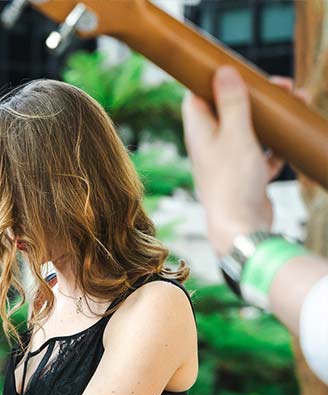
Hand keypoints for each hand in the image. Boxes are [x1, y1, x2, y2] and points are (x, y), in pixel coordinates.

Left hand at [182, 67, 308, 256]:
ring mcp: (228, 162)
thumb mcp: (236, 134)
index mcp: (200, 132)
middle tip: (283, 85)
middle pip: (230, 110)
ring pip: (250, 130)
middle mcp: (210, 145)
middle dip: (255, 95)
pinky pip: (263, 154)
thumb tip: (223, 71)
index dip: (215, 79)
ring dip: (271, 118)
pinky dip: (276, 146)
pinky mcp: (245, 176)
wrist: (241, 227)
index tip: (237, 66)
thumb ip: (232, 103)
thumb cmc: (233, 181)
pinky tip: (292, 139)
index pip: (198, 96)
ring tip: (297, 101)